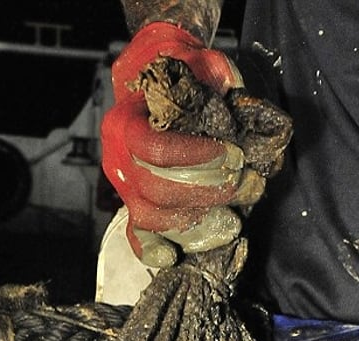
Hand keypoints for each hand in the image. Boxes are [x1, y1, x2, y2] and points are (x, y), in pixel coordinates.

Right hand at [101, 22, 264, 266]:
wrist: (157, 76)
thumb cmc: (180, 73)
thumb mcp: (198, 64)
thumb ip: (214, 79)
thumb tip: (240, 102)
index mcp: (125, 123)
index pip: (154, 150)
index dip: (195, 158)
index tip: (232, 156)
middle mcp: (117, 159)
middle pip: (155, 190)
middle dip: (205, 191)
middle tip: (241, 183)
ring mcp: (124, 187)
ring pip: (151, 217)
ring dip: (197, 219)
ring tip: (233, 213)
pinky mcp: (136, 206)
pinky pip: (138, 236)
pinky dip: (154, 251)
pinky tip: (173, 257)